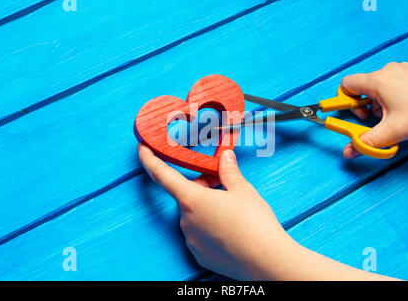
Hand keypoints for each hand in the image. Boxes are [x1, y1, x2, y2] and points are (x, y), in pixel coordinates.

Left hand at [138, 144, 395, 279]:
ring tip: (232, 211)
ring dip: (206, 208)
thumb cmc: (254, 221)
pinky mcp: (199, 255)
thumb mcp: (242, 190)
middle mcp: (186, 220)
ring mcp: (191, 240)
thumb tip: (225, 156)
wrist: (266, 259)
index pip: (163, 175)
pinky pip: (199, 234)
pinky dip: (209, 227)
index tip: (141, 148)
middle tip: (223, 186)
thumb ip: (229, 171)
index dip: (149, 160)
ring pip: (193, 216)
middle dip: (202, 188)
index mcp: (192, 199)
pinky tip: (229, 229)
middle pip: (187, 196)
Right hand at [341, 62, 407, 158]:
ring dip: (382, 103)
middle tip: (379, 121)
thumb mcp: (393, 132)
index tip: (354, 114)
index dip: (345, 101)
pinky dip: (396, 97)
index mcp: (378, 81)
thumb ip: (367, 142)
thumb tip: (350, 151)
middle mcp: (389, 71)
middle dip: (367, 107)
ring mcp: (404, 69)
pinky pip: (397, 83)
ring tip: (398, 117)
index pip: (347, 84)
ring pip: (381, 87)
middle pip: (365, 88)